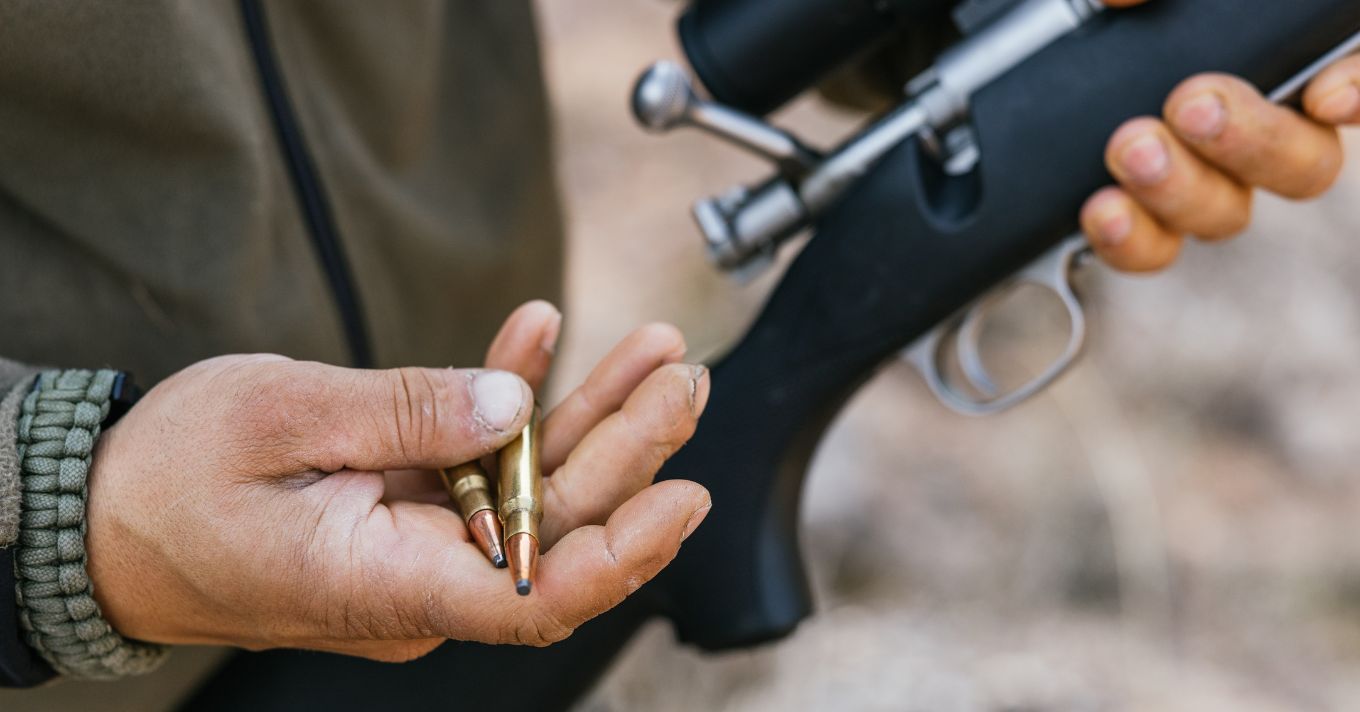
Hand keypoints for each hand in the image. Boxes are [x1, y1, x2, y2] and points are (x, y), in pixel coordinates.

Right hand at [84, 301, 710, 661]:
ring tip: (653, 354)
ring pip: (533, 485)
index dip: (622, 553)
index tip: (683, 496)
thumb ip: (404, 413)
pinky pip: (480, 454)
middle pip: (555, 524)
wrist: (101, 516)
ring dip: (592, 416)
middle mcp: (421, 575)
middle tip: (682, 378)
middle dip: (629, 450)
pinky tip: (540, 332)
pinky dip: (512, 392)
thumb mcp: (280, 423)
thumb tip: (514, 401)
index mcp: (389, 584)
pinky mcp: (410, 502)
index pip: (537, 597)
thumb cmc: (165, 484)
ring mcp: (421, 540)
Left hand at [1082, 0, 1358, 270]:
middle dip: (1249, 141)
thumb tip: (1122, 0)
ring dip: (1179, 188)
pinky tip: (1104, 211)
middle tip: (1192, 105)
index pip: (1354, 78)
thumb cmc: (1141, 14)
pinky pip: (1153, 247)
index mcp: (1284, 60)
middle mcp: (1262, 127)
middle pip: (1302, 164)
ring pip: (1227, 211)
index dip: (1358, 91)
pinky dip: (1132, 239)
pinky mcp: (1143, 213)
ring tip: (1130, 148)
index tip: (1327, 98)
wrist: (1061, 43)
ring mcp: (1207, 178)